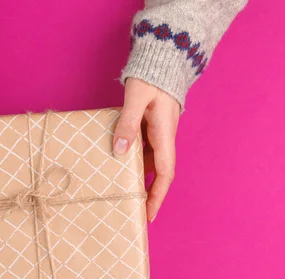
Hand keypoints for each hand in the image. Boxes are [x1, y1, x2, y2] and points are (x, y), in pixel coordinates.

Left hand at [113, 78, 179, 222]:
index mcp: (164, 134)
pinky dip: (134, 162)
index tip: (149, 214)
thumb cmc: (150, 77)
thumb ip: (128, 124)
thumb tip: (120, 151)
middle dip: (148, 193)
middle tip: (133, 210)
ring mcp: (158, 133)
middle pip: (158, 173)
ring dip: (140, 178)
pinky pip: (144, 150)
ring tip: (123, 193)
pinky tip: (119, 166)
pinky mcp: (151, 127)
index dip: (157, 196)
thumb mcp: (136, 99)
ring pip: (150, 162)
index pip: (165, 173)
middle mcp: (164, 138)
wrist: (162, 59)